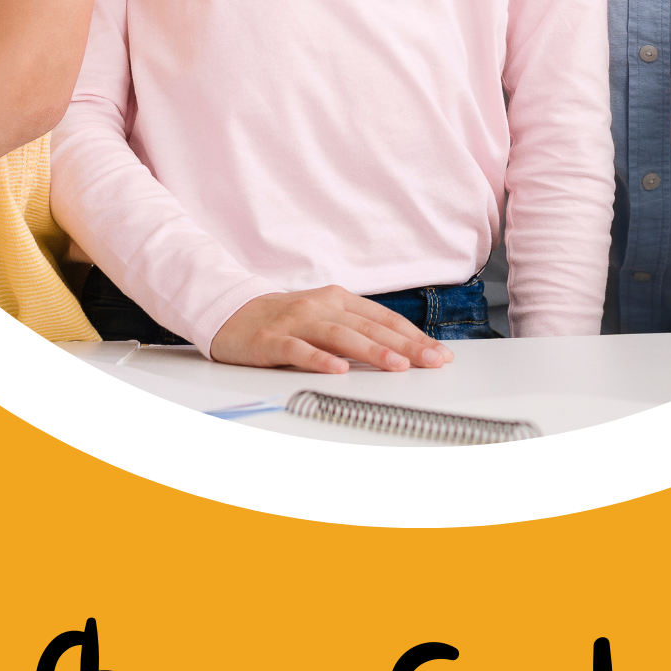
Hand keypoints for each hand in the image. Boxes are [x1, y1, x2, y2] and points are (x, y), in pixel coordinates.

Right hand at [209, 290, 453, 376]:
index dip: (414, 336)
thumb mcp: (324, 317)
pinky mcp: (272, 340)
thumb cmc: (284, 320)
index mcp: (338, 300)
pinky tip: (338, 370)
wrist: (230, 313)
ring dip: (371, 350)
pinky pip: (299, 350)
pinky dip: (320, 359)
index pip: (384, 319)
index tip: (439, 353)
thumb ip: (356, 330)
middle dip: (405, 345)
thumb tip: (400, 351)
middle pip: (369, 326)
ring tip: (397, 365)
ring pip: (340, 336)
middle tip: (432, 361)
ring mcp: (296, 322)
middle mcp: (321, 306)